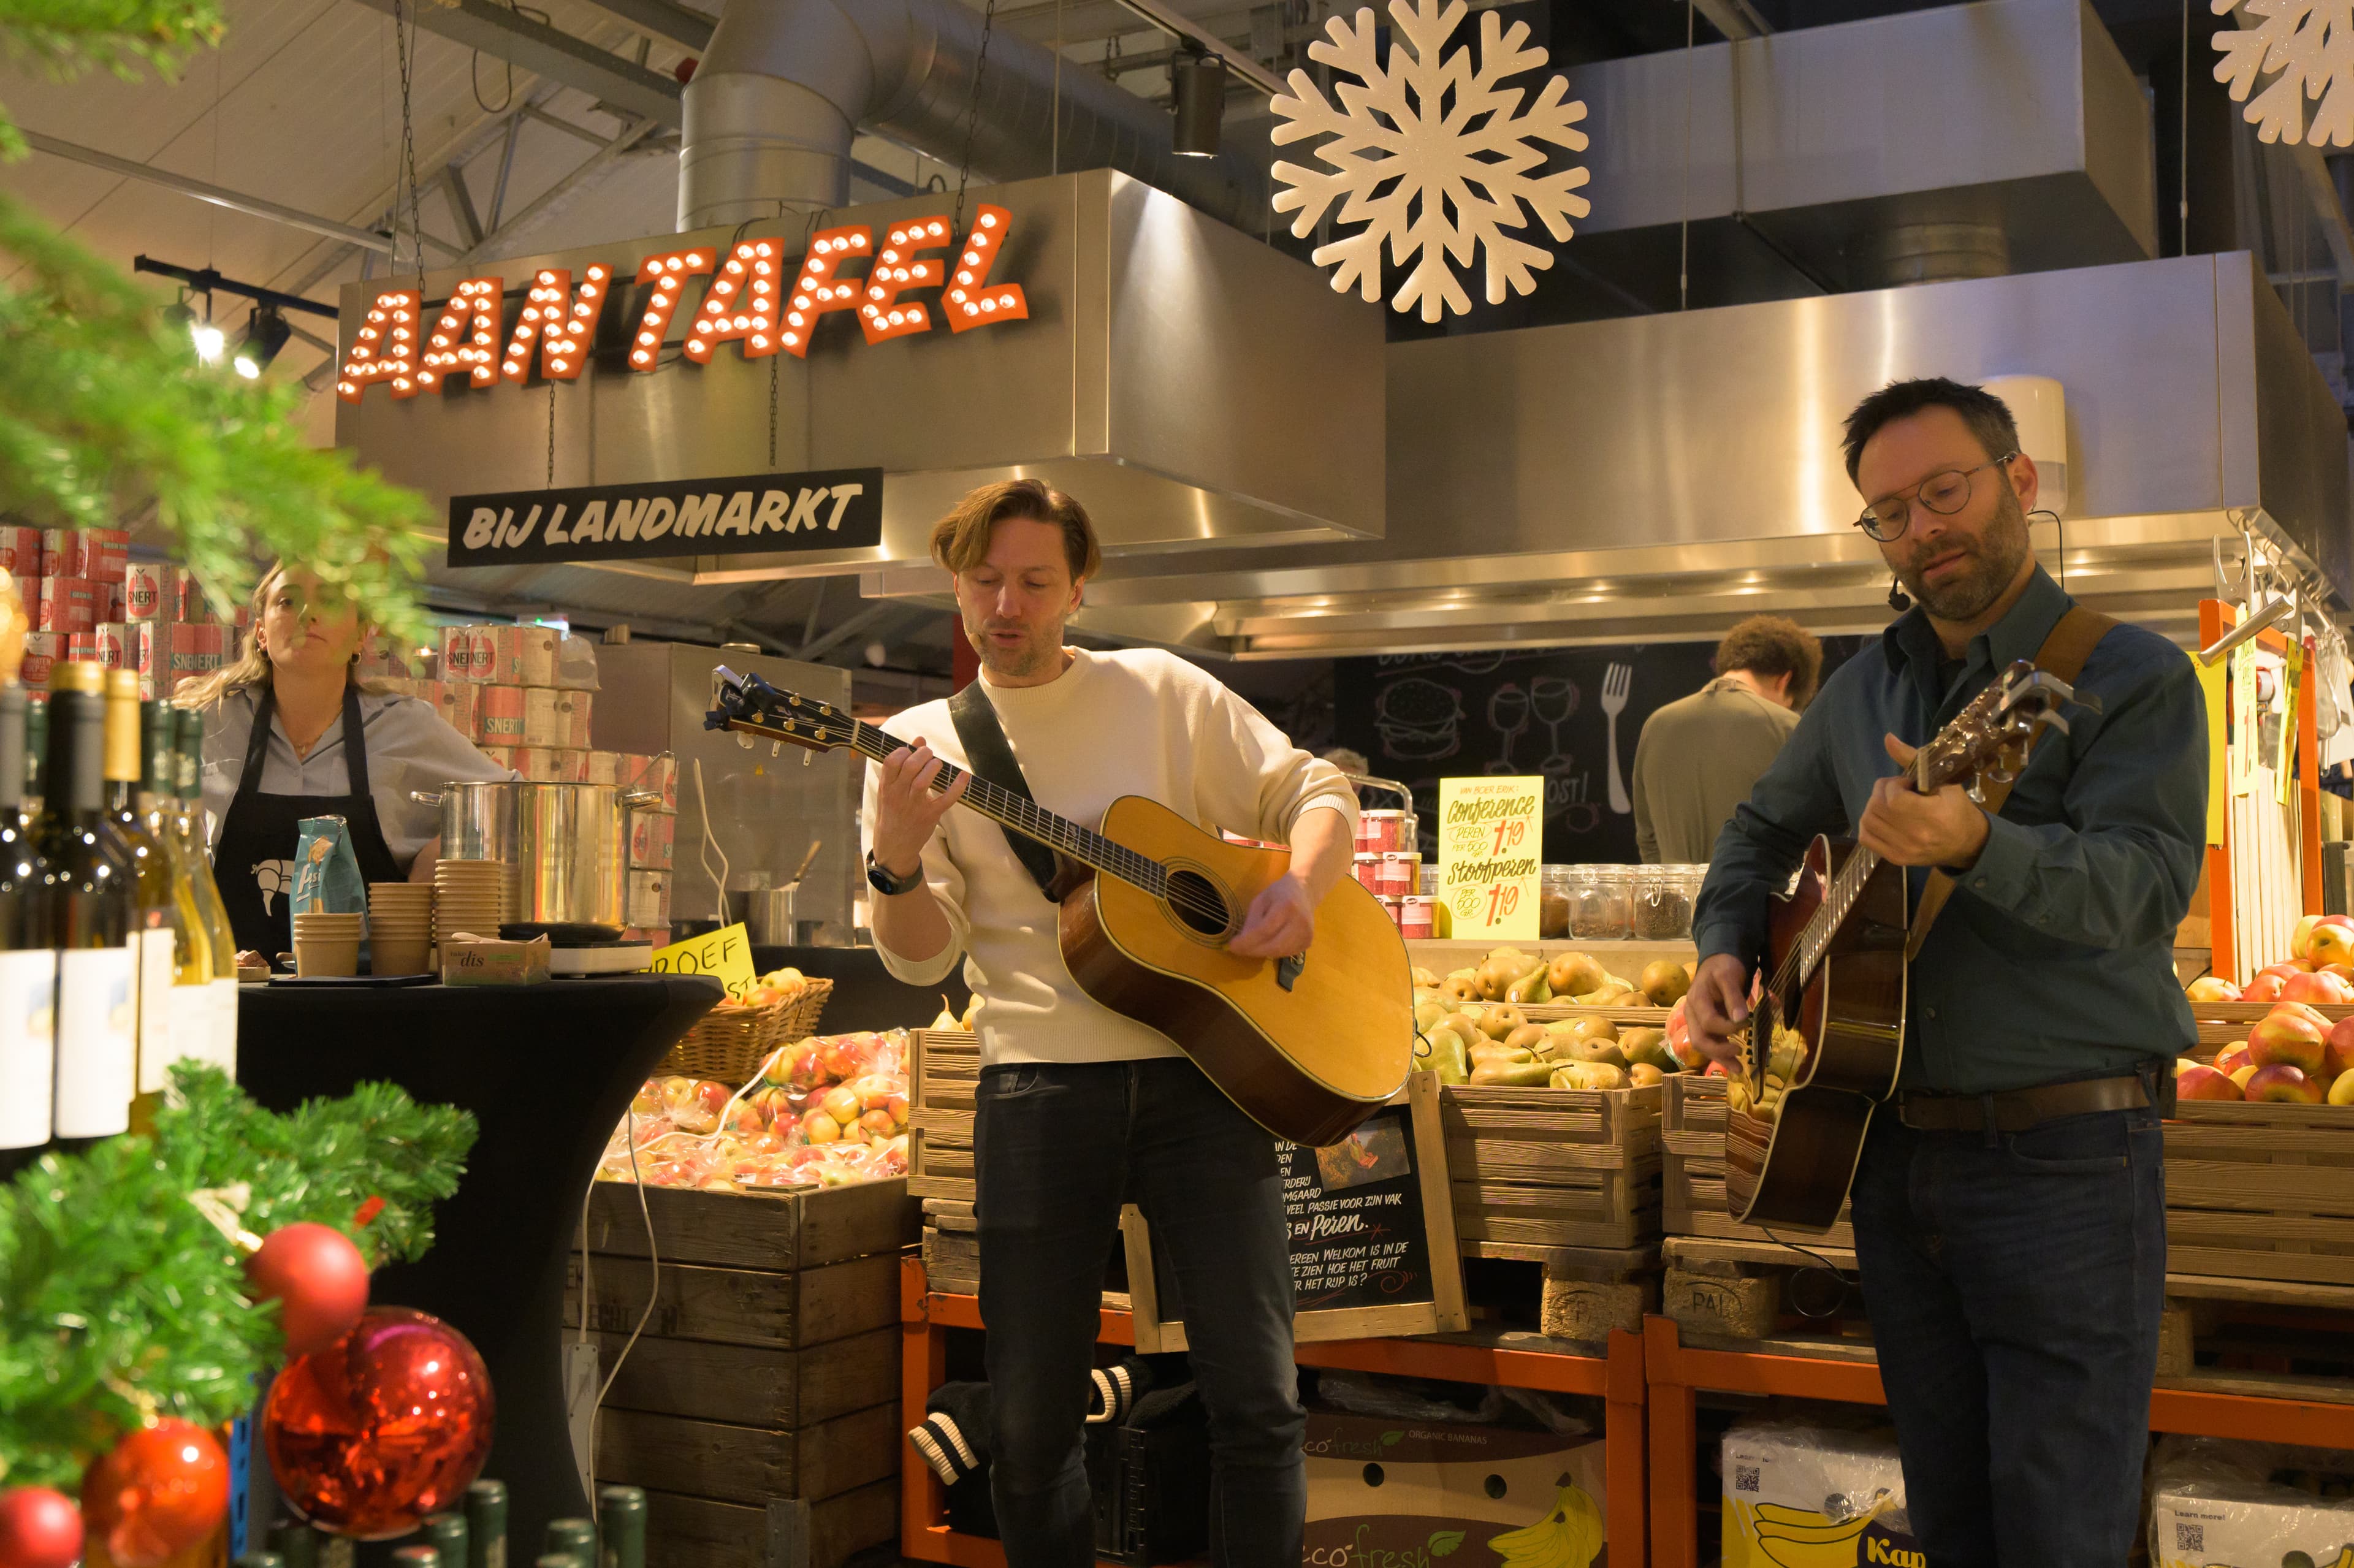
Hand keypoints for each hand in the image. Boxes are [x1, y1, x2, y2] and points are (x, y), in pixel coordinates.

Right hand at [870, 737, 967, 877]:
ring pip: (924, 781)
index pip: (892, 761)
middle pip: (910, 767)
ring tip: (937, 765)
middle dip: (923, 754)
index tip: (911, 751)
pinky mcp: (931, 815)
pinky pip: (946, 799)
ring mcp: (914, 807)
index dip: (904, 750)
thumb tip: (920, 738)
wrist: (894, 846)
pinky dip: (958, 786)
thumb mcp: (890, 789)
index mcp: (887, 787)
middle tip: (928, 754)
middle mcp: (899, 796)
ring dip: (934, 767)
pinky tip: (964, 775)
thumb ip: (903, 764)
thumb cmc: (892, 812)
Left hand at [1228, 873, 1315, 958]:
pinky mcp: (1308, 942)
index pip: (1265, 931)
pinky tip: (1266, 944)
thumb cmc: (1278, 893)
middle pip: (1273, 946)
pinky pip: (1285, 953)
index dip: (1247, 941)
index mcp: (1287, 907)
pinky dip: (1272, 952)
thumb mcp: (1260, 900)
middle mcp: (1300, 923)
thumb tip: (1243, 942)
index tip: (1231, 945)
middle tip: (1238, 949)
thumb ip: (1252, 920)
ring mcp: (1307, 934)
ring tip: (1251, 946)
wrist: (1304, 892)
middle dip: (1253, 950)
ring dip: (1261, 952)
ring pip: (1279, 953)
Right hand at [1686, 954, 1752, 1063]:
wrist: (1716, 962)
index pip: (1708, 1022)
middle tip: (1739, 1052)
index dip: (1727, 1028)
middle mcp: (1692, 1013)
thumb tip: (1741, 1018)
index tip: (1747, 1023)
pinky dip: (1721, 1054)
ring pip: (1702, 1045)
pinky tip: (1734, 1062)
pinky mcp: (1705, 1025)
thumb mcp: (1728, 975)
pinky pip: (1710, 1043)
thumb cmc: (1723, 966)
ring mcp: (1697, 1021)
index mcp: (1696, 1000)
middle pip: (1699, 1039)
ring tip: (1738, 1069)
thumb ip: (1733, 996)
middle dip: (1718, 1051)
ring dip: (1719, 1058)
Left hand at [1858, 734, 1989, 869]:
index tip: (1906, 783)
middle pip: (1877, 808)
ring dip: (1874, 806)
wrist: (1966, 844)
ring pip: (1868, 821)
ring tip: (1890, 803)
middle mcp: (1915, 836)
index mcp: (1932, 816)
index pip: (1894, 799)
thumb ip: (1914, 759)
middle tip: (1896, 790)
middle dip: (1881, 792)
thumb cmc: (1957, 808)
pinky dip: (1868, 824)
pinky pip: (1866, 838)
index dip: (1894, 785)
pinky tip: (1883, 817)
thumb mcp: (1944, 780)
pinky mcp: (1896, 859)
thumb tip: (1887, 738)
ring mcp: (1903, 850)